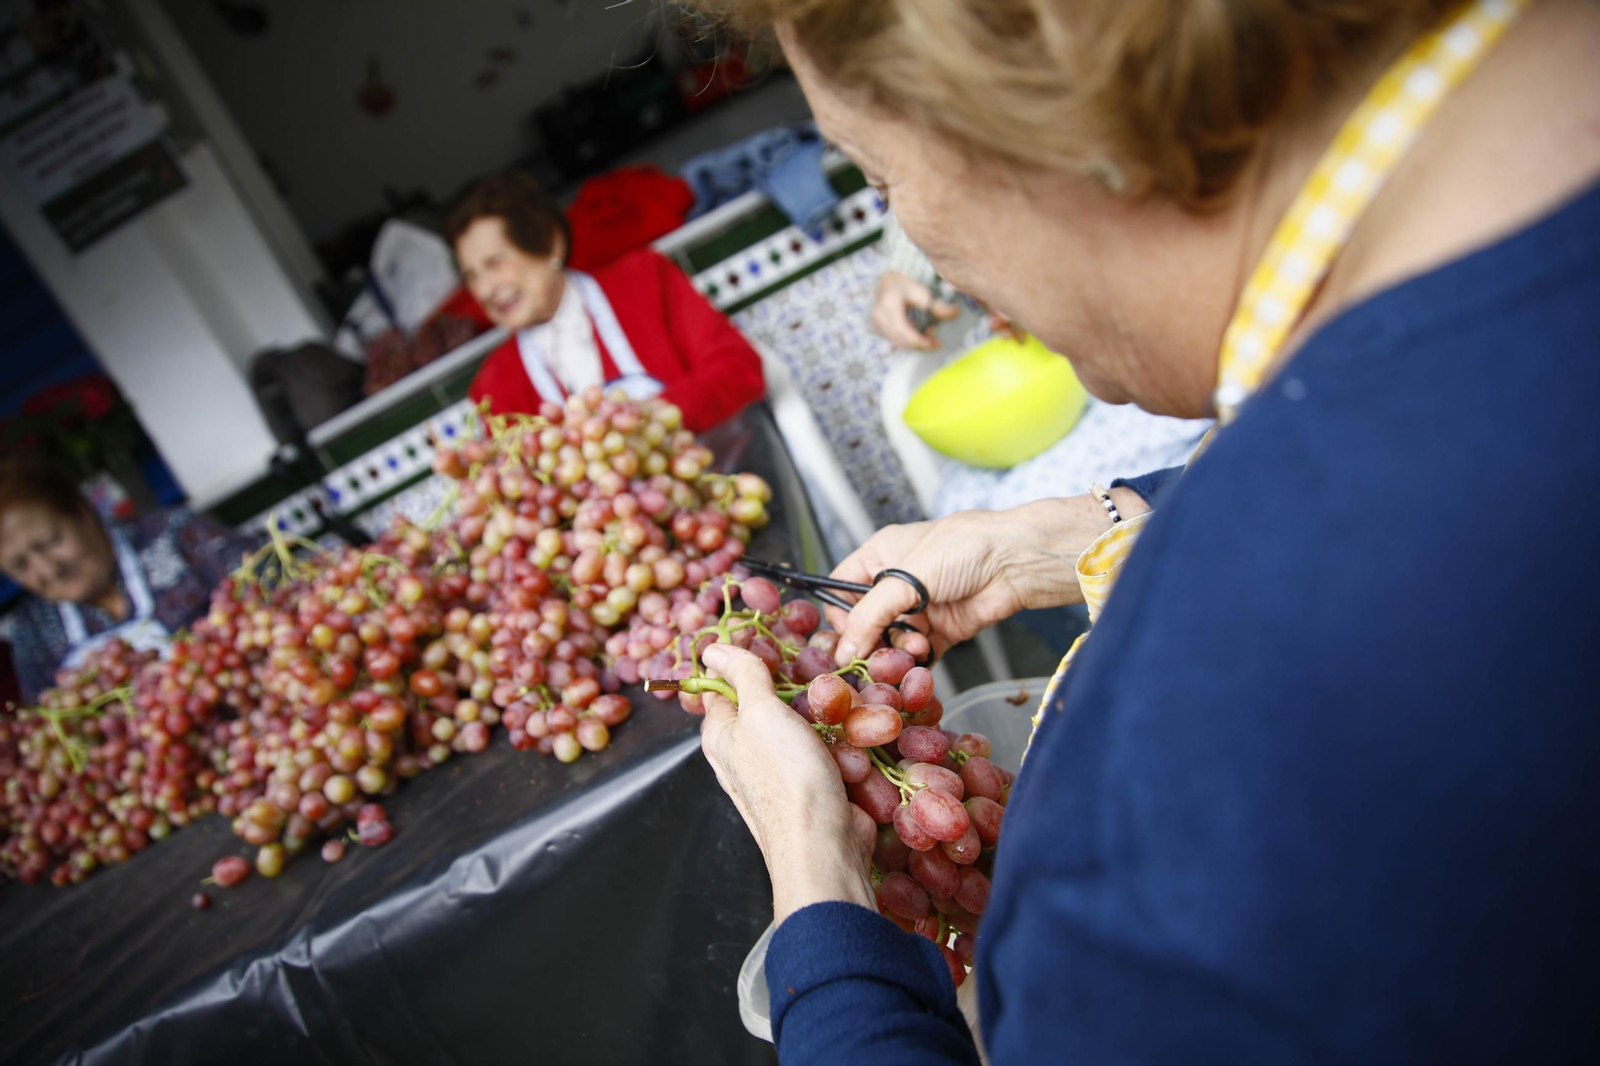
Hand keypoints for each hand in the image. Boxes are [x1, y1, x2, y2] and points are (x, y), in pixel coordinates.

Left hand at [699, 644, 877, 923]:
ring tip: (845, 723)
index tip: (777, 642)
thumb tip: (711, 648)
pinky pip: (834, 749)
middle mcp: (748, 750)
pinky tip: (855, 751)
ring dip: (833, 719)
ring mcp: (784, 768)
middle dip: (802, 690)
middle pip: (775, 699)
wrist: (825, 847)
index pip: (725, 681)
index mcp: (722, 734)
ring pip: (811, 722)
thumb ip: (742, 674)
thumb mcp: (760, 713)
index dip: (748, 657)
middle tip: (820, 684)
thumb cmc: (787, 782)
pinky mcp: (817, 781)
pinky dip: (848, 747)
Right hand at [825, 492, 1149, 662]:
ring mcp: (919, 609)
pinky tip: (923, 660)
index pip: (841, 589)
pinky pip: (918, 657)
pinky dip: (917, 664)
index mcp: (880, 556)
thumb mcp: (904, 578)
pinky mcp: (941, 632)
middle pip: (865, 623)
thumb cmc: (962, 549)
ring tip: (917, 646)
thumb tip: (843, 651)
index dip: (840, 615)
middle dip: (873, 640)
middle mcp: (896, 584)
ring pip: (891, 643)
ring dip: (899, 651)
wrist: (1015, 563)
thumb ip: (869, 616)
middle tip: (881, 651)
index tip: (848, 637)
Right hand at [871, 272, 958, 349]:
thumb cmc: (905, 286)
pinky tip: (919, 334)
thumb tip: (956, 313)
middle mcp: (878, 317)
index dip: (920, 342)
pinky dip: (909, 340)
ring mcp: (876, 324)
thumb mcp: (922, 292)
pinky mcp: (878, 329)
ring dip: (915, 344)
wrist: (887, 283)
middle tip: (936, 344)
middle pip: (901, 340)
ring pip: (898, 343)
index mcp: (888, 306)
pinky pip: (895, 340)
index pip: (903, 331)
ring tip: (929, 337)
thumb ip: (937, 306)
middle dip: (920, 345)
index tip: (936, 344)